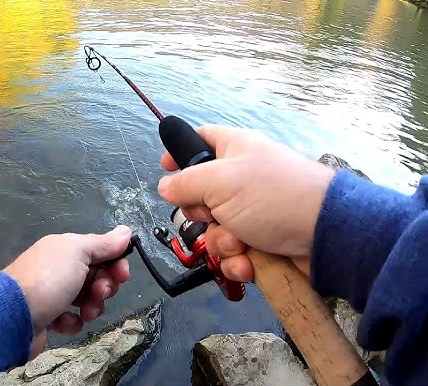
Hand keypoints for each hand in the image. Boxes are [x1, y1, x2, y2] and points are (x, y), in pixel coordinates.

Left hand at [3, 225, 130, 358]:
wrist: (12, 316)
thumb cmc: (49, 279)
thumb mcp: (78, 252)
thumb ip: (103, 243)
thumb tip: (126, 230)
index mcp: (64, 249)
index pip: (100, 252)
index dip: (115, 263)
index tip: (121, 275)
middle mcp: (58, 268)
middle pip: (96, 276)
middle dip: (104, 287)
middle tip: (98, 293)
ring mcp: (52, 294)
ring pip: (87, 299)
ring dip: (92, 306)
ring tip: (84, 312)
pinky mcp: (48, 318)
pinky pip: (71, 319)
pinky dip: (72, 322)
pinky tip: (63, 322)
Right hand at [157, 125, 334, 281]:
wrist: (328, 235)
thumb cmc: (271, 196)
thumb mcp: (219, 181)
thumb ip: (185, 183)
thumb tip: (164, 186)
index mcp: (235, 150)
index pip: (202, 140)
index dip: (180, 153)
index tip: (166, 169)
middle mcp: (243, 180)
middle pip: (201, 195)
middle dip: (201, 213)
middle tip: (213, 214)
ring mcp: (254, 212)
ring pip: (216, 230)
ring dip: (222, 242)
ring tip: (241, 243)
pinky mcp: (264, 243)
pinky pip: (235, 254)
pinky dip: (239, 261)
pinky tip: (250, 263)